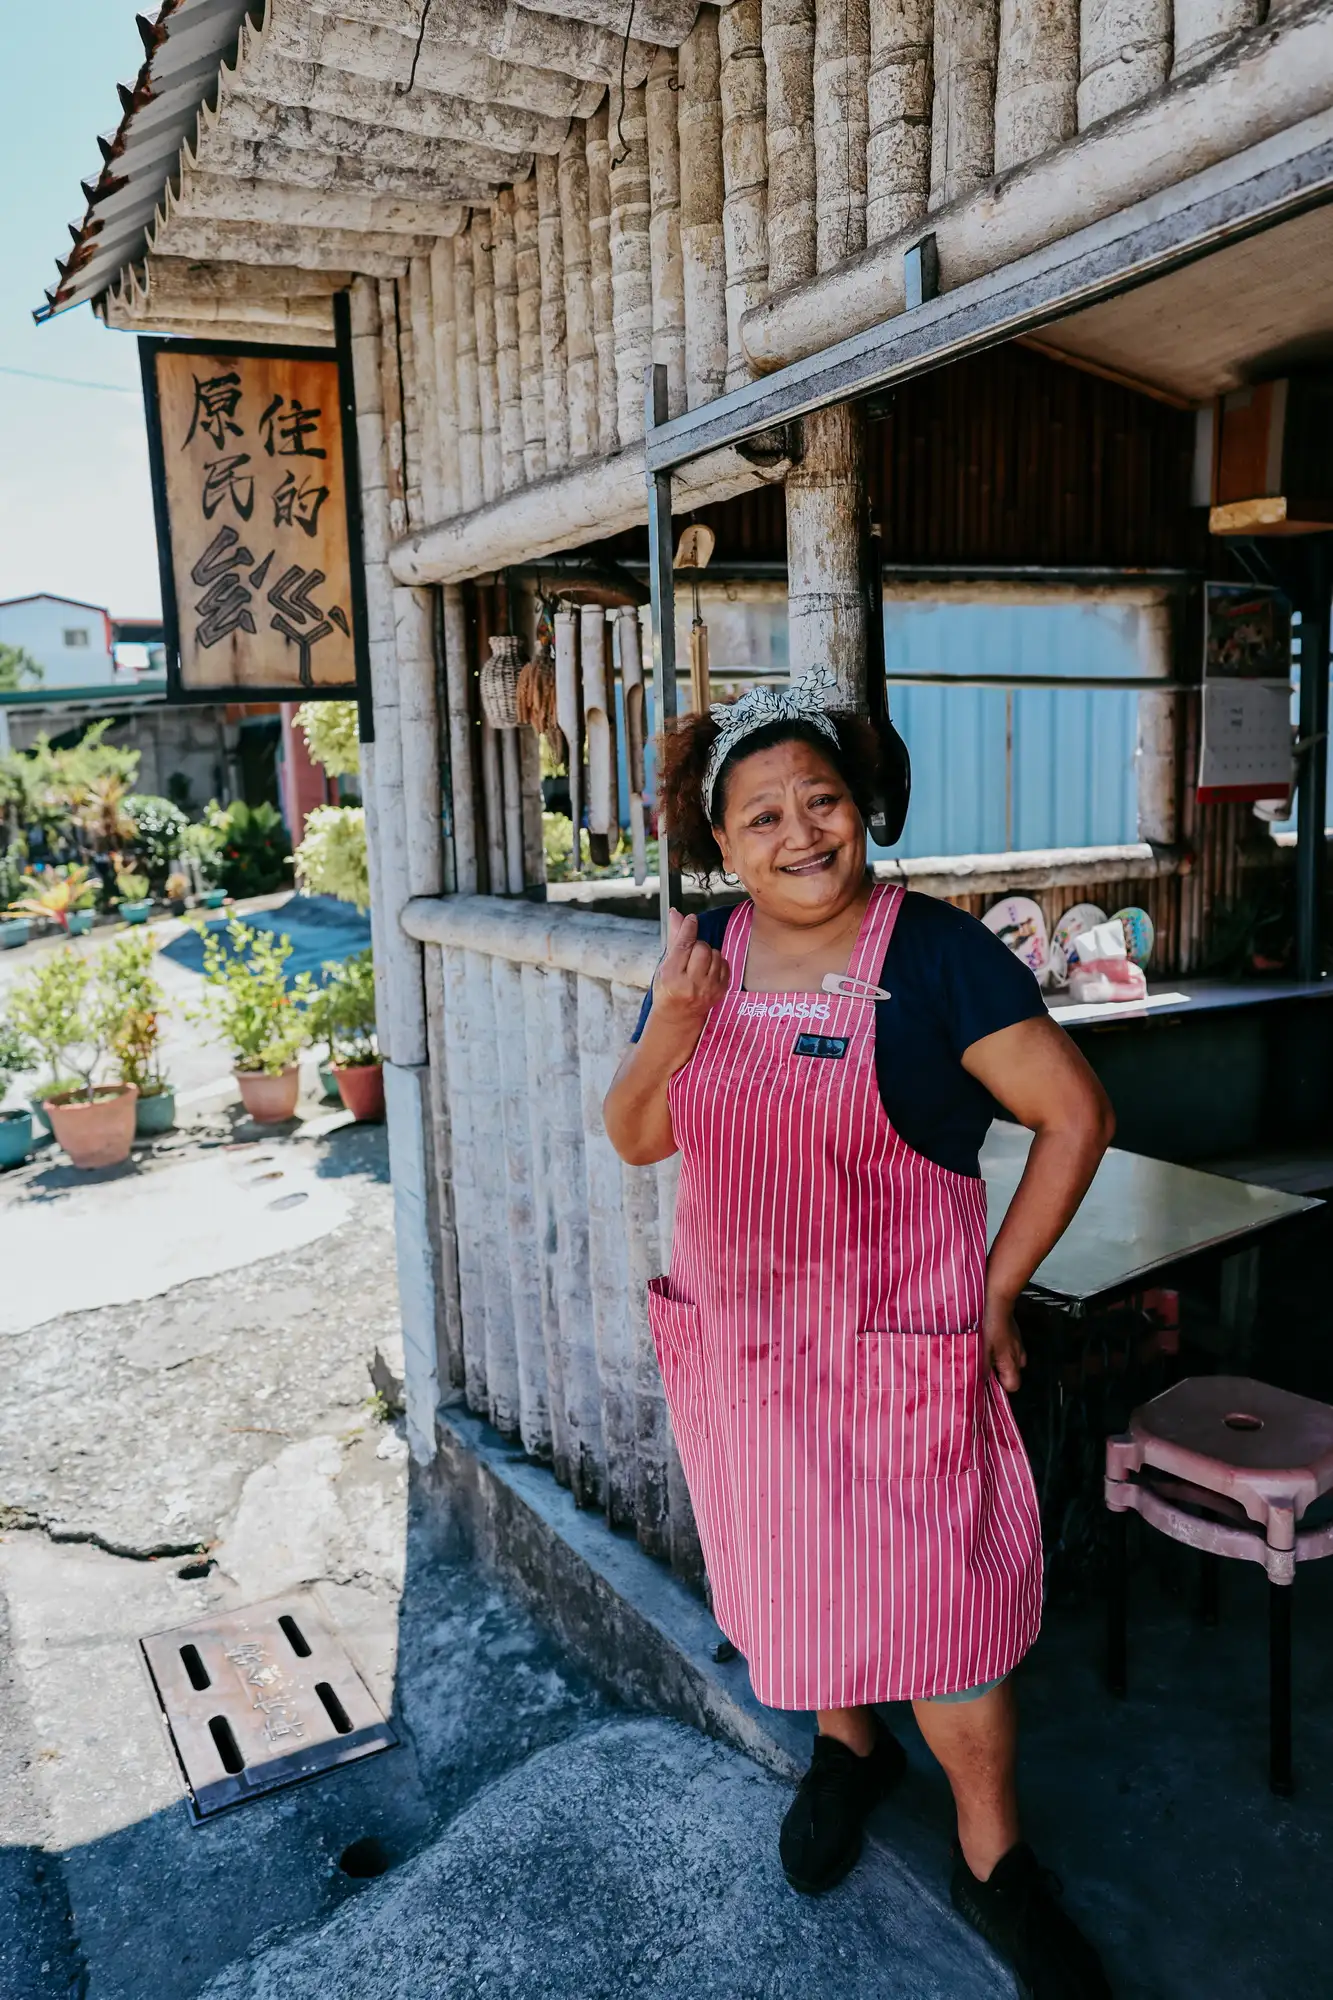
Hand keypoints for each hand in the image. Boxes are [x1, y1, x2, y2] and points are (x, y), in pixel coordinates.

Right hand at [652, 910, 729, 1028]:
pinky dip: (717, 962)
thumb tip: (676, 914)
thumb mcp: (664, 965)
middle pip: (702, 948)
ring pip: (715, 954)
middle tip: (690, 953)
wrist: (679, 1015)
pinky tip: (707, 968)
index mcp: (672, 977)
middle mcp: (691, 984)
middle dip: (697, 945)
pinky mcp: (721, 990)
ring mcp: (708, 989)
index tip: (692, 919)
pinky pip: (724, 964)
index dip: (688, 928)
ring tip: (698, 963)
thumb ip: (674, 939)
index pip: (684, 946)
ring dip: (707, 953)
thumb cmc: (668, 988)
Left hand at [983, 1295, 1025, 1393]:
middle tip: (982, 1364)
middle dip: (996, 1372)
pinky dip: (998, 1347)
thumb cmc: (990, 1322)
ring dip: (996, 1359)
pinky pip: (1007, 1347)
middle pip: (1010, 1373)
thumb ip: (981, 1367)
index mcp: (1012, 1361)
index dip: (1000, 1386)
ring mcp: (1017, 1344)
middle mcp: (1018, 1355)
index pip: (1013, 1386)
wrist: (996, 1298)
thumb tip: (979, 1382)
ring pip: (1009, 1360)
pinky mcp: (1013, 1334)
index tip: (986, 1380)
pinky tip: (987, 1340)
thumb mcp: (981, 1348)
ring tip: (983, 1351)